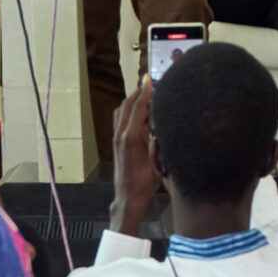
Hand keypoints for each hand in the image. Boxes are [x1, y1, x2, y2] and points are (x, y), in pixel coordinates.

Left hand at [109, 77, 158, 234]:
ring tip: (146, 96)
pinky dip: (129, 111)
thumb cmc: (144, 182)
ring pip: (121, 111)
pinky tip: (140, 114)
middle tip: (150, 84)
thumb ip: (157, 140)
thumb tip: (160, 120)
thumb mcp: (156, 160)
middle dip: (138, 93)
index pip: (138, 107)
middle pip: (127, 105)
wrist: (128, 197)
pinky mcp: (117, 143)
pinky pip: (120, 120)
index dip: (145, 92)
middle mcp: (121, 135)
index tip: (150, 79)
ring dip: (132, 101)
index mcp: (131, 137)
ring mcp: (117, 138)